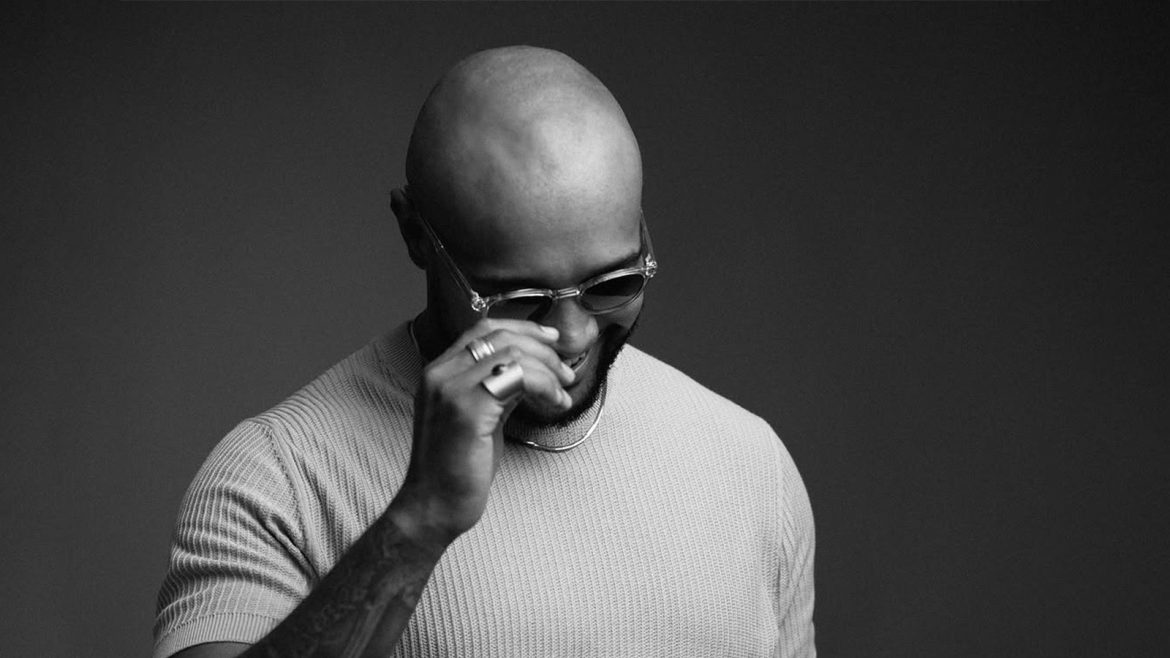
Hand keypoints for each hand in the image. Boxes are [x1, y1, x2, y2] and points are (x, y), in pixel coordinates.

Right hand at [397, 319, 575, 543]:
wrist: (434, 506)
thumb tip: (532, 370)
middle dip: (543, 349)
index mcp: (438, 371)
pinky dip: (545, 386)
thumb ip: (496, 388)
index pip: (484, 330)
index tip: (552, 339)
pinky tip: (555, 404)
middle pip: (500, 336)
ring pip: (512, 354)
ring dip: (548, 369)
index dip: (523, 329)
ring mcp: (451, 389)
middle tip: (566, 372)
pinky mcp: (467, 409)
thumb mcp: (478, 416)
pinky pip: (517, 378)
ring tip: (563, 392)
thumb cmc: (458, 467)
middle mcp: (439, 373)